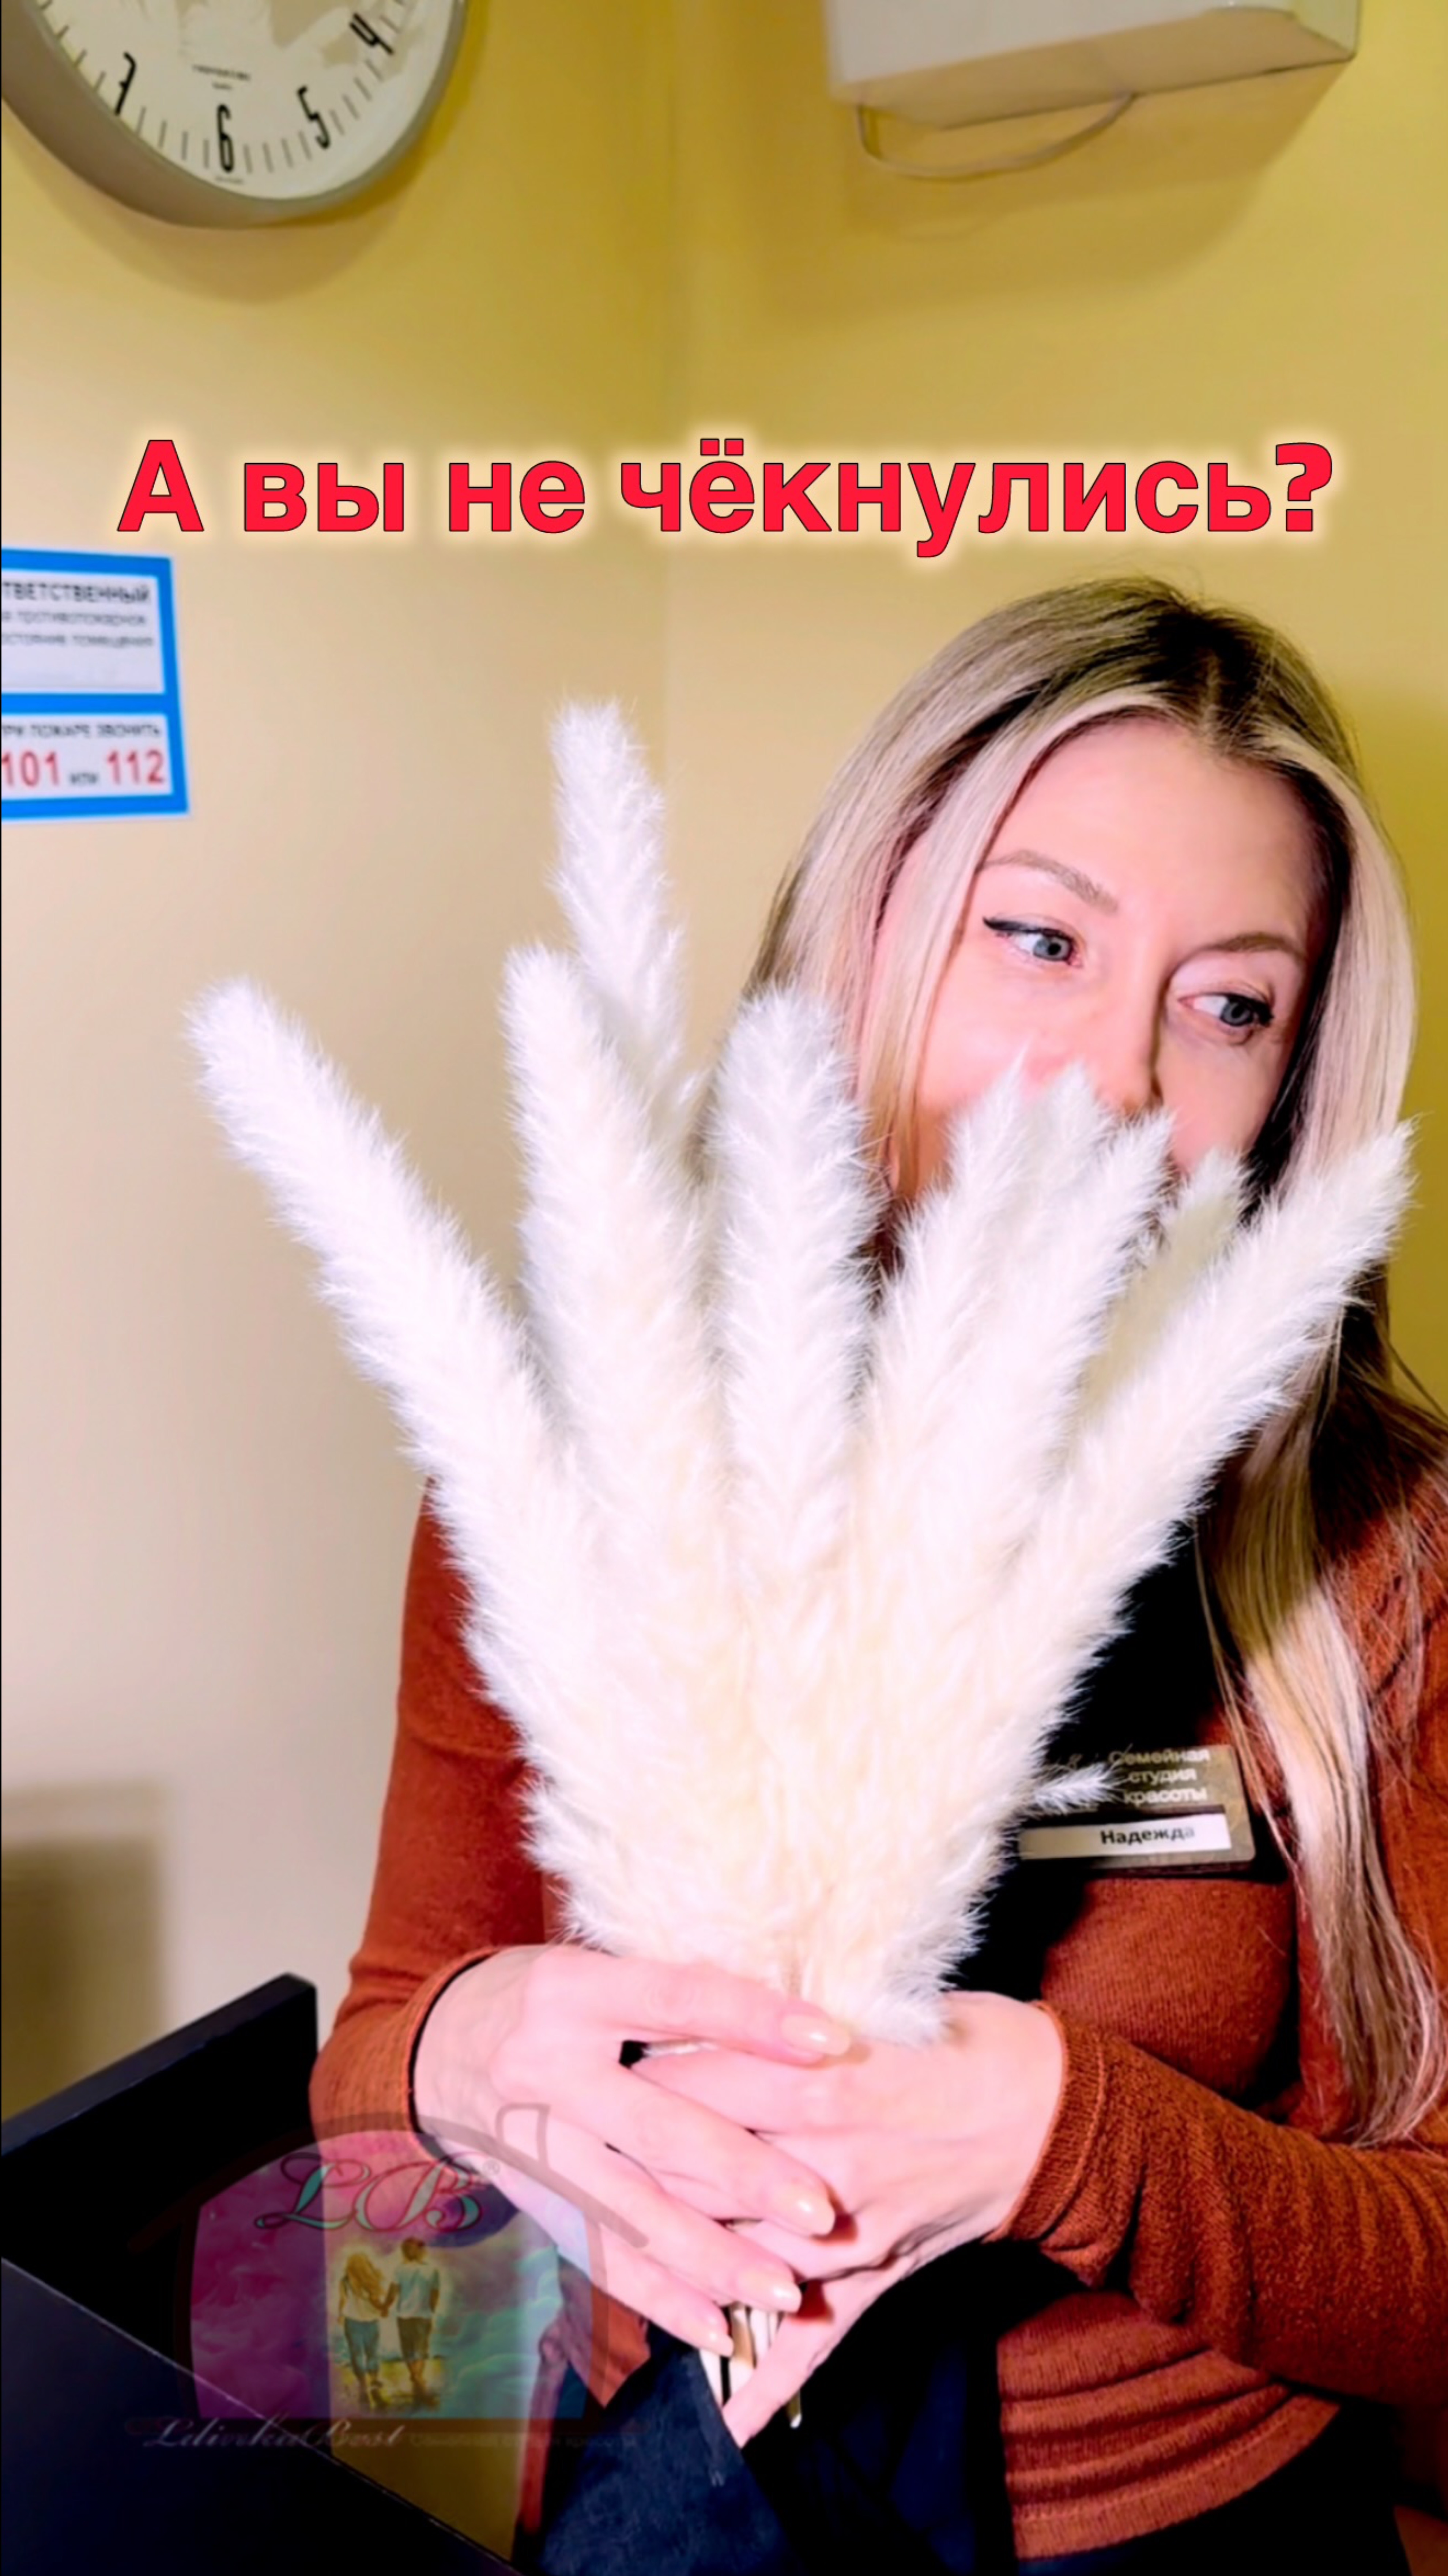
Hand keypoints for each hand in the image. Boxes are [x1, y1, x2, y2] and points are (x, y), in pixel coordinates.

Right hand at [411, 1945, 850, 2357]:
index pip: (676, 2000)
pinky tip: (719, 2330)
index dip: (752, 2018)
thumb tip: (793, 2025)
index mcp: (575, 1993)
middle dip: (743, 2173)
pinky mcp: (533, 2201)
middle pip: (657, 2127)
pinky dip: (661, 2300)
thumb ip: (678, 2003)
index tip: (830, 2041)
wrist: (441, 2049)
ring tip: (788, 2292)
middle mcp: (549, 2068)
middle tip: (820, 2209)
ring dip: (714, 2258)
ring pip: (633, 2212)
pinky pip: (600, 2260)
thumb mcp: (599, 1973)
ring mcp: (535, 2143)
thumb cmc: (551, 2000)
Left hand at [637, 1990, 1065, 2439]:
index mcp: (811, 2080)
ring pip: (735, 2256)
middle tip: (584, 2161)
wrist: (1042, 2108)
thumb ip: (786, 2028)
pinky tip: (721, 2416)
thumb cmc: (954, 2043)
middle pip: (692, 2174)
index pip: (688, 2088)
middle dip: (631, 2172)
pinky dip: (764, 2382)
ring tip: (617, 2258)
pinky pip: (813, 2339)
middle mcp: (818, 2157)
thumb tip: (709, 2012)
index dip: (632, 2086)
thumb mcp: (866, 2011)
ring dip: (675, 2264)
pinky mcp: (875, 2275)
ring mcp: (846, 2227)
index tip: (595, 2079)